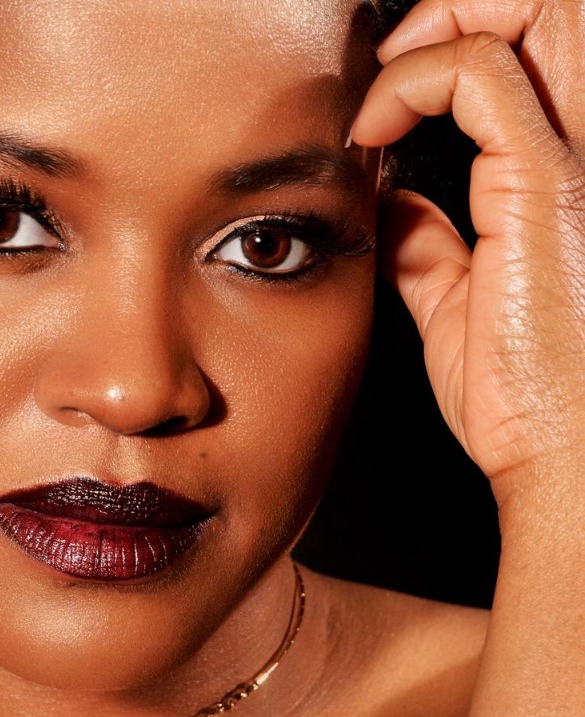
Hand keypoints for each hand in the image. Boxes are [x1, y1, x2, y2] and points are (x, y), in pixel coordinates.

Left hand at [350, 0, 584, 506]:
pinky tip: (368, 135)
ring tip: (383, 85)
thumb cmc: (524, 397)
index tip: (383, 103)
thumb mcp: (460, 304)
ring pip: (539, 6)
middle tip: (386, 68)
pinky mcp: (547, 189)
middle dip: (458, 6)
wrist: (557, 456)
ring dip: (445, 19)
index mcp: (571, 168)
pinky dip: (410, 82)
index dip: (457, 36)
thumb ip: (432, 244)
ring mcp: (580, 160)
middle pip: (552, 3)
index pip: (538, 42)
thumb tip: (390, 203)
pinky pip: (478, 75)